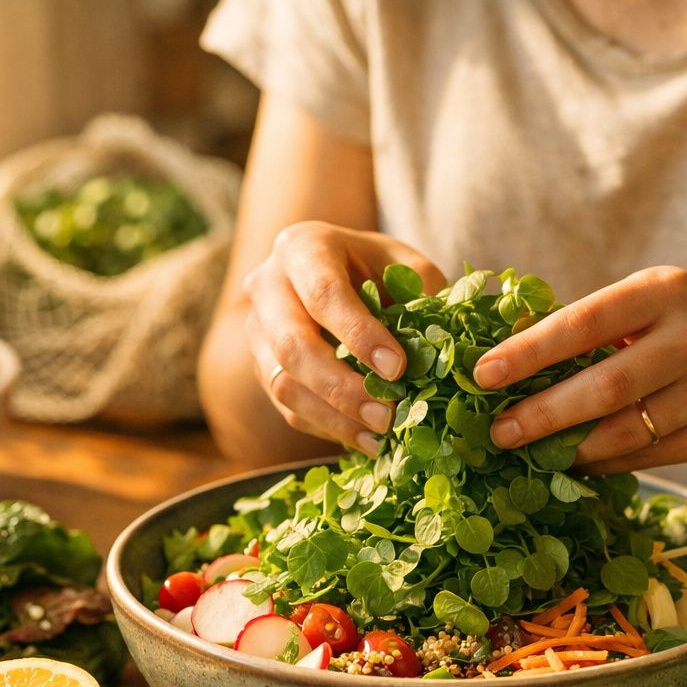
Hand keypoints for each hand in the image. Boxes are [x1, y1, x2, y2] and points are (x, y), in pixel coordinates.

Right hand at [243, 222, 445, 454]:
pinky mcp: (263, 369)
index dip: (358, 334)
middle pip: (293, 346)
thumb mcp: (406, 265)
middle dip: (342, 387)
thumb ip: (419, 296)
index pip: (323, 294)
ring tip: (382, 434)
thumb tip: (429, 351)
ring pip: (284, 384)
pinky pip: (289, 407)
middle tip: (388, 414)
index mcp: (301, 247)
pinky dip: (329, 428)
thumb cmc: (378, 267)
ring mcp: (257, 332)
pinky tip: (367, 440)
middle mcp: (267, 287)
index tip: (397, 368)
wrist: (338, 271)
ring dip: (335, 416)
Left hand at [473, 267, 686, 472]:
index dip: (530, 351)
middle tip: (497, 432)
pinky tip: (575, 463)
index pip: (585, 321)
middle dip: (542, 414)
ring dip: (569, 448)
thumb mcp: (652, 300)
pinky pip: (648, 457)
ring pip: (625, 432)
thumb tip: (505, 357)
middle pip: (605, 387)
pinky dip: (604, 463)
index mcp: (665, 291)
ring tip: (529, 452)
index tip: (482, 374)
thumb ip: (592, 325)